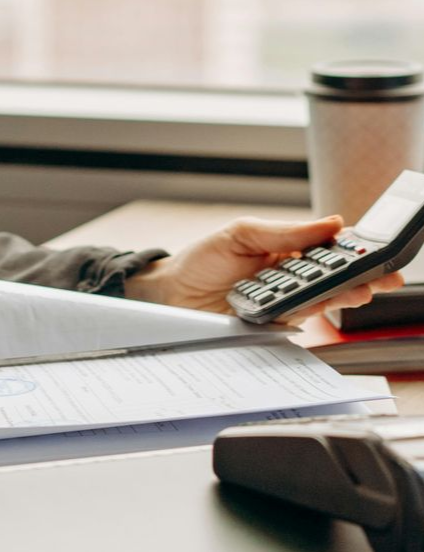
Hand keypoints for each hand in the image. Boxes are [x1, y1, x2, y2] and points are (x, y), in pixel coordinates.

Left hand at [124, 214, 404, 317]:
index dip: (353, 250)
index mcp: (286, 251)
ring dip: (344, 296)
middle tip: (380, 275)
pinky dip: (313, 313)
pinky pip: (299, 321)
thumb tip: (331, 223)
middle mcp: (290, 280)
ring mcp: (284, 305)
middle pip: (334, 279)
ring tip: (361, 289)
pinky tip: (326, 305)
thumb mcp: (241, 234)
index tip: (371, 248)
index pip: (328, 250)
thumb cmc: (202, 260)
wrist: (170, 294)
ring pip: (323, 301)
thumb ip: (285, 232)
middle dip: (361, 277)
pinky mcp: (274, 328)